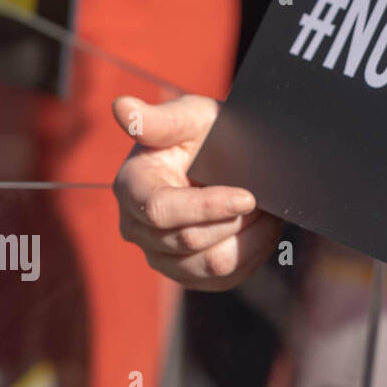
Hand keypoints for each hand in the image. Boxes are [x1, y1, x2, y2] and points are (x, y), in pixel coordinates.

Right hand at [111, 94, 282, 290]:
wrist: (223, 159)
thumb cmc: (203, 132)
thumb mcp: (189, 117)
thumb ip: (158, 119)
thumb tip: (121, 107)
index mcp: (131, 187)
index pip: (160, 210)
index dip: (207, 206)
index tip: (248, 196)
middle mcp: (136, 227)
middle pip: (189, 240)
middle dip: (235, 220)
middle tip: (264, 196)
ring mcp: (160, 256)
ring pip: (210, 265)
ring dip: (247, 238)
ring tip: (265, 211)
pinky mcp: (187, 274)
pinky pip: (223, 279)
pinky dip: (251, 254)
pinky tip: (261, 230)